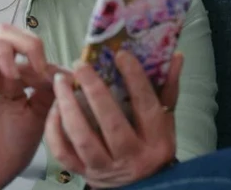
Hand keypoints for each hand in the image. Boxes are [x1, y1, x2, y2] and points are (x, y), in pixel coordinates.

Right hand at [0, 24, 59, 189]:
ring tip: (12, 79)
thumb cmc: (12, 145)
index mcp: (12, 73)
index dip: (40, 53)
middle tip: (34, 66)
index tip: (53, 77)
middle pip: (0, 30)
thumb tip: (65, 71)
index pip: (24, 42)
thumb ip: (49, 92)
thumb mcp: (39, 115)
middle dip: (22, 41)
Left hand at [45, 50, 183, 188]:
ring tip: (61, 81)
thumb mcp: (166, 121)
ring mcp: (105, 167)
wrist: (141, 188)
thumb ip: (168, 89)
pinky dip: (55, 129)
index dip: (134, 78)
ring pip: (83, 138)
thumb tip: (176, 56)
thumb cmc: (152, 147)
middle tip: (80, 65)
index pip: (146, 106)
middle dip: (94, 90)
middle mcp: (132, 156)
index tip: (120, 54)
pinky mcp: (84, 173)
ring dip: (69, 107)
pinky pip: (63, 152)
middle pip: (112, 123)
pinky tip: (55, 108)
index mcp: (156, 141)